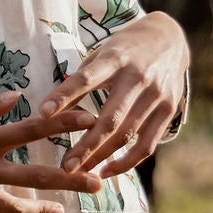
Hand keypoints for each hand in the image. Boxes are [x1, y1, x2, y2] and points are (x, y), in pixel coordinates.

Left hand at [47, 11, 189, 186]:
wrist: (170, 39)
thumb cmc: (125, 49)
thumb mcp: (101, 54)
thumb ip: (80, 80)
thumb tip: (51, 111)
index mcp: (115, 59)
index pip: (86, 79)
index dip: (64, 96)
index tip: (42, 114)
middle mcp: (138, 78)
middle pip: (110, 119)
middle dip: (87, 146)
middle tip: (65, 167)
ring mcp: (156, 95)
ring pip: (127, 135)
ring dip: (102, 157)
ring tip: (80, 173)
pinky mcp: (169, 110)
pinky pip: (147, 145)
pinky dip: (127, 162)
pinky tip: (107, 171)